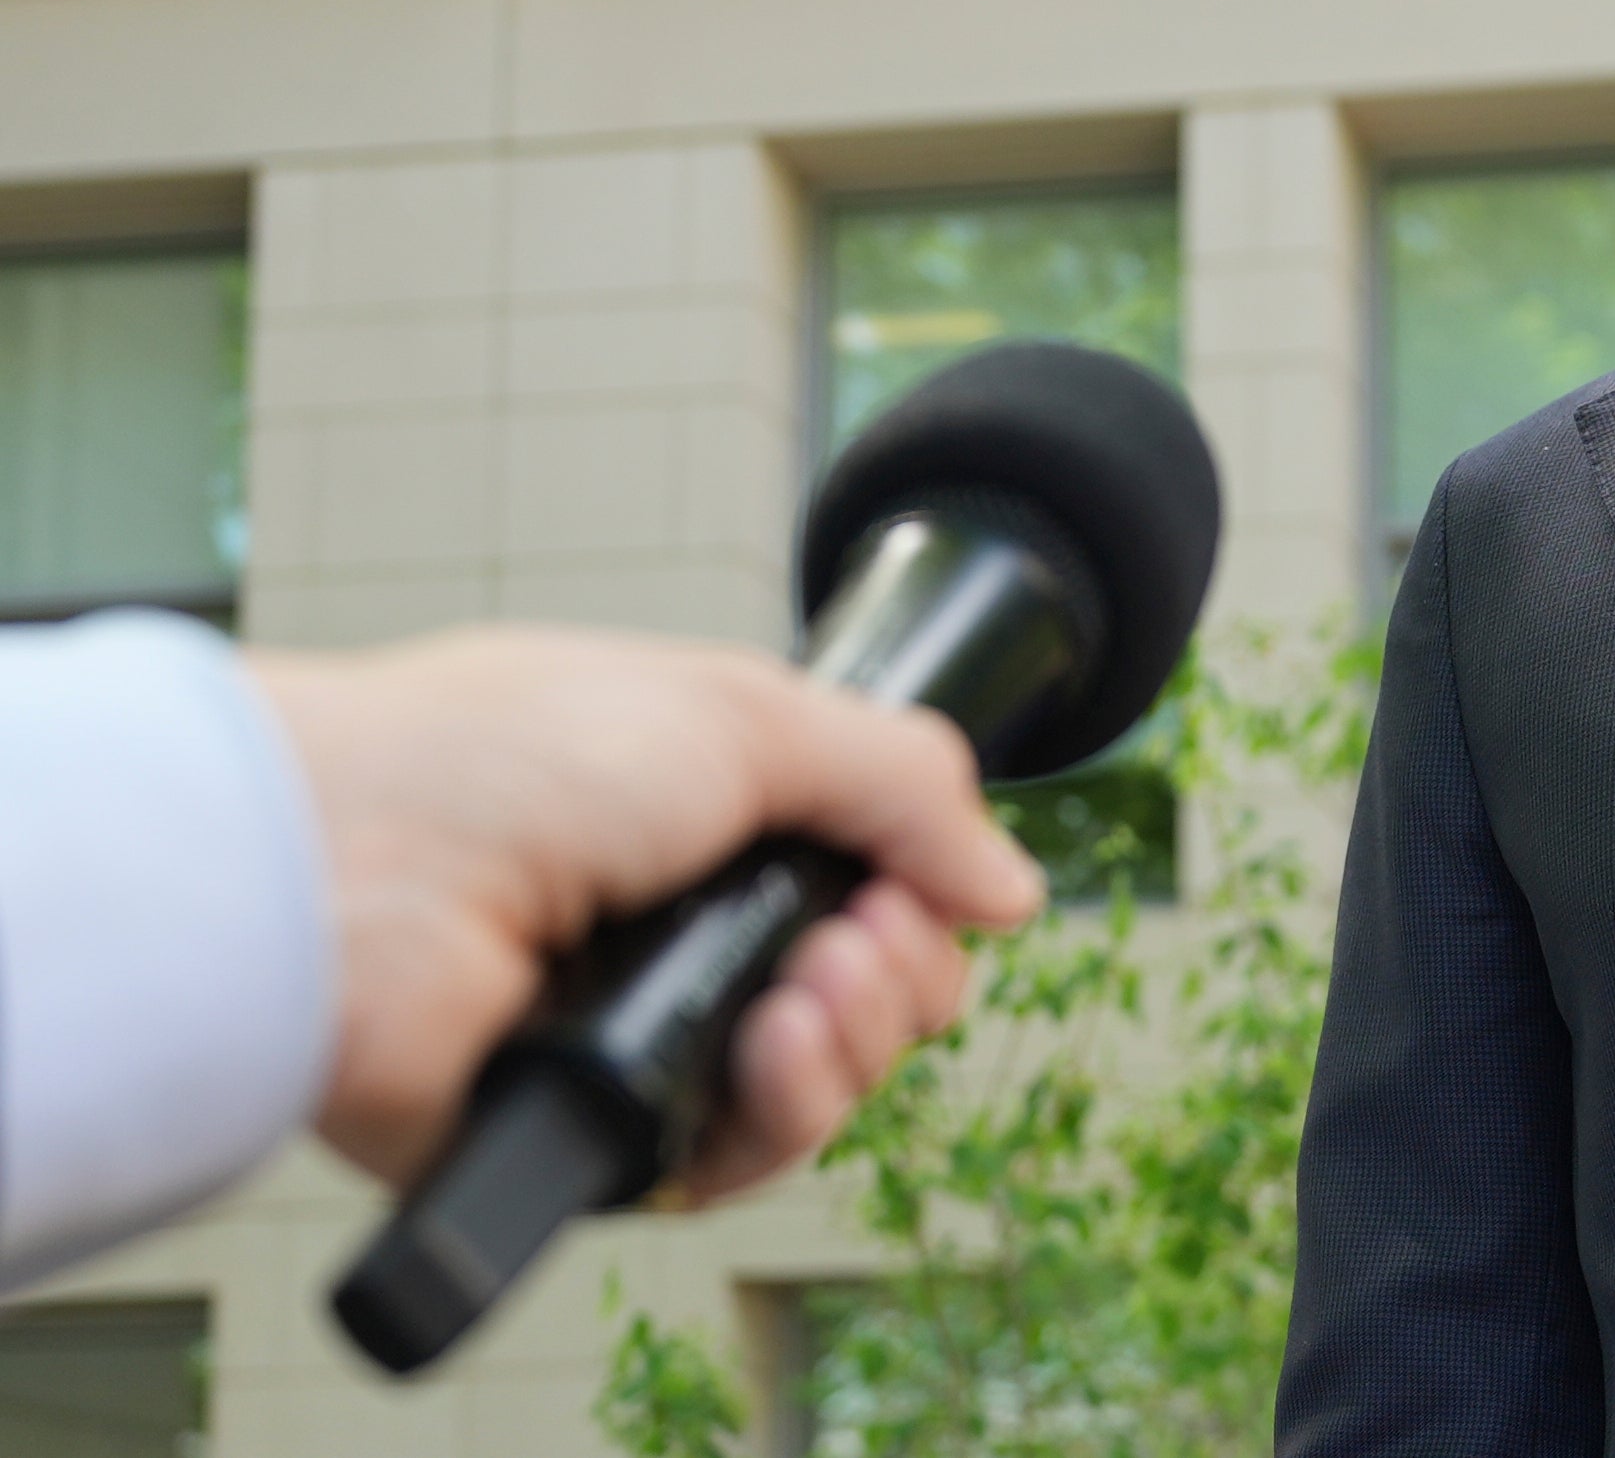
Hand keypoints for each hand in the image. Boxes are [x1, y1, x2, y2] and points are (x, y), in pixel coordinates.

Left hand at [243, 626, 1044, 1198]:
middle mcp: (677, 929)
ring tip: (808, 985)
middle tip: (860, 931)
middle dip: (903, 964)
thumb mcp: (749, 712)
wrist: (348, 870)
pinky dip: (787, 1108)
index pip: (870, 880)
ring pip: (825, 1080)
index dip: (918, 887)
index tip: (918, 872)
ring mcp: (639, 1035)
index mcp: (707, 817)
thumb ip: (907, 788)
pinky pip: (740, 1158)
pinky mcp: (597, 1135)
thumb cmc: (503, 756)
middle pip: (872, 989)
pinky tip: (775, 1041)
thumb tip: (1008, 887)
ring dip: (859, 1030)